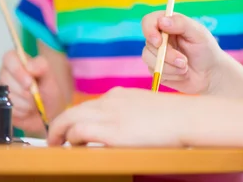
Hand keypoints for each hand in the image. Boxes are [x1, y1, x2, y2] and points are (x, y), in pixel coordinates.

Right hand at [0, 50, 65, 134]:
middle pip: (5, 78)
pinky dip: (19, 111)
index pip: (9, 57)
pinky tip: (26, 110)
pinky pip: (5, 108)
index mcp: (19, 61)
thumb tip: (29, 66)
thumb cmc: (49, 92)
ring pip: (5, 94)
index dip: (17, 70)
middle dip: (24, 91)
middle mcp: (6, 73)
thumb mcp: (50, 78)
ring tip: (33, 104)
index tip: (29, 83)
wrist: (48, 113)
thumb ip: (42, 67)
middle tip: (36, 96)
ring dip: (24, 103)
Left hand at [47, 87, 187, 146]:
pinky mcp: (112, 131)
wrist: (187, 118)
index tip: (72, 129)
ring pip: (70, 119)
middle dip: (60, 125)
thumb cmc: (174, 118)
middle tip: (54, 139)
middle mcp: (111, 101)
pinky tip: (72, 148)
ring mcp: (110, 114)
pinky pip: (79, 133)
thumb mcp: (147, 109)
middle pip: (73, 110)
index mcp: (120, 94)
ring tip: (57, 145)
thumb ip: (131, 114)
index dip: (76, 118)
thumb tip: (125, 128)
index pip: (89, 105)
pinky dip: (70, 140)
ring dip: (59, 133)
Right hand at [141, 12, 226, 94]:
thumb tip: (161, 21)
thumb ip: (181, 23)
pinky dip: (171, 74)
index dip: (149, 30)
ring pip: (148, 58)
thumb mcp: (199, 33)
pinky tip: (182, 74)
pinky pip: (155, 72)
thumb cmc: (206, 50)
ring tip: (185, 67)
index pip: (149, 21)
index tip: (159, 42)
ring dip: (169, 66)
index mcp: (169, 24)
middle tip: (184, 61)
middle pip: (149, 43)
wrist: (210, 74)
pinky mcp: (157, 69)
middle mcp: (160, 37)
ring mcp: (156, 54)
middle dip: (167, 55)